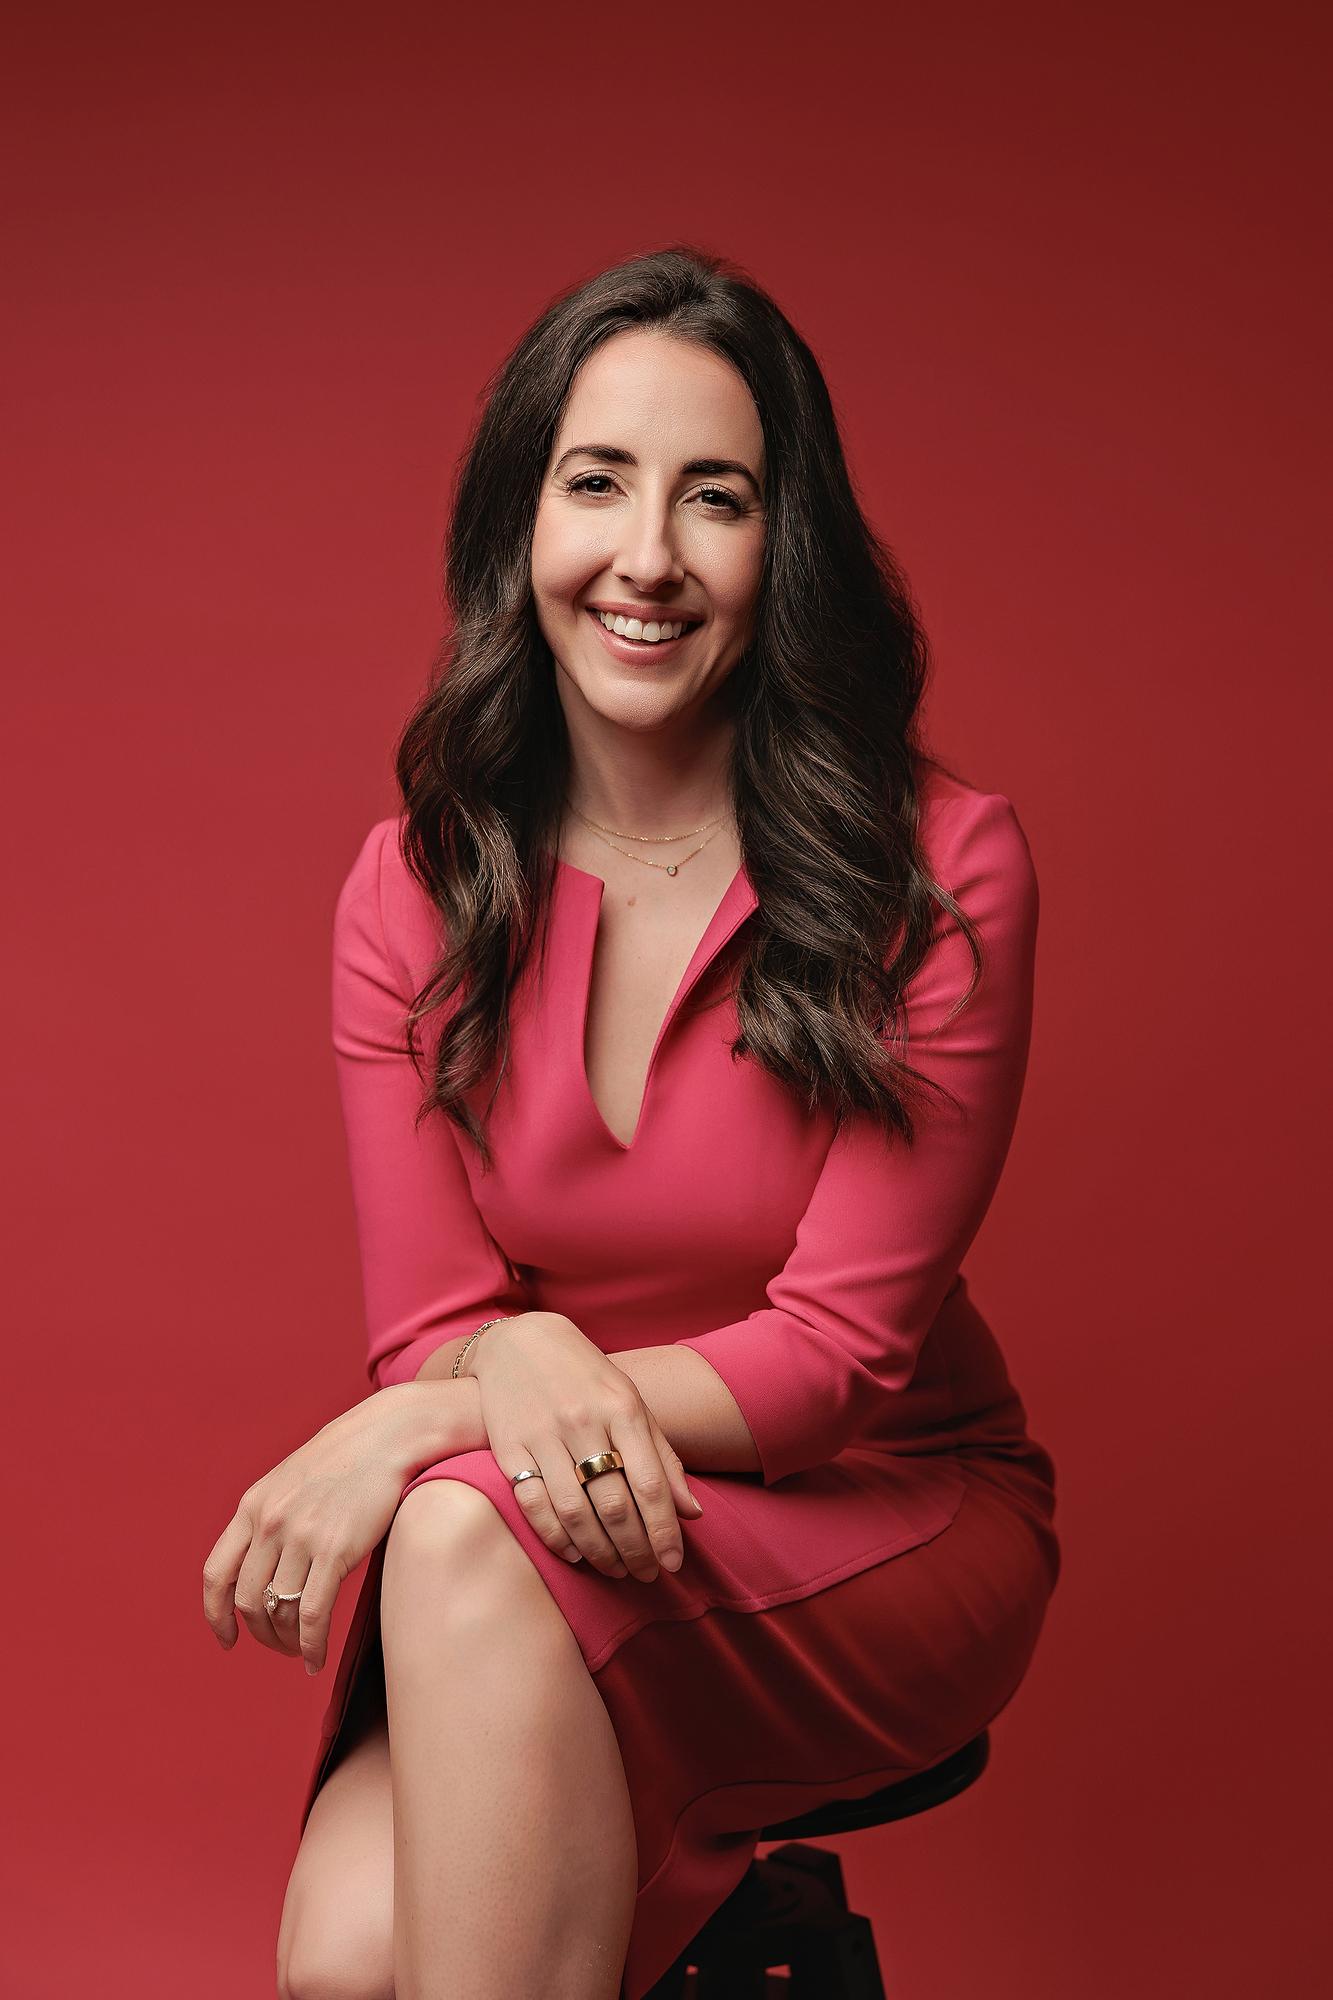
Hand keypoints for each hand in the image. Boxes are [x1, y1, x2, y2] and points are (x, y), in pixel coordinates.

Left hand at [202, 1386, 441, 1673]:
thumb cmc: (347, 1458)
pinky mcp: (336, 1550)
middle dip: (259, 1634)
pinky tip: (316, 1660)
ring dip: (286, 1643)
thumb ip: (271, 1518)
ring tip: (299, 1652)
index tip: (227, 1637)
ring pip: (279, 1612)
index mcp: (253, 1506)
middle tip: (277, 1646)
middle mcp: (270, 1522)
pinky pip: (313, 1615)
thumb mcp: (291, 1480)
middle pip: (248, 1600)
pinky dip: (311, 1646)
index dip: (216, 1614)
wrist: (390, 1435)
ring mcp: (302, 1537)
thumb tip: (265, 1566)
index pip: (217, 1573)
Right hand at [468, 1312, 703, 1580]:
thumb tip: (693, 1512)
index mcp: (622, 1408)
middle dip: (635, 1549)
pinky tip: (574, 1553)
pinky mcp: (509, 1447)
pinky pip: (534, 1504)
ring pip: (575, 1512)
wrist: (519, 1341)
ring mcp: (543, 1435)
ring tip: (616, 1570)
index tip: (673, 1564)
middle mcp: (583, 1422)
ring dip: (599, 1552)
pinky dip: (555, 1537)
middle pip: (615, 1505)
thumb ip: (662, 1456)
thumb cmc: (586, 1378)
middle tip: (646, 1574)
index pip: (650, 1485)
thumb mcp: (631, 1403)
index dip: (664, 1532)